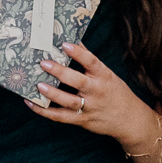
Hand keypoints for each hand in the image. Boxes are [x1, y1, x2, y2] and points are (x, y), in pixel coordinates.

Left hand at [30, 42, 156, 146]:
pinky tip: (31, 103)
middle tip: (44, 63)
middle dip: (60, 72)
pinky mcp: (82, 120)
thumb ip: (90, 62)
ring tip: (38, 85)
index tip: (64, 44)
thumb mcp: (107, 75)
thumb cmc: (115, 92)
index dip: (78, 53)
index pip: (92, 62)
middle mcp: (97, 91)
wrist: (130, 120)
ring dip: (52, 94)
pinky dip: (45, 111)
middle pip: (78, 82)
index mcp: (104, 76)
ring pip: (70, 101)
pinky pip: (61, 117)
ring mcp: (90, 107)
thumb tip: (74, 41)